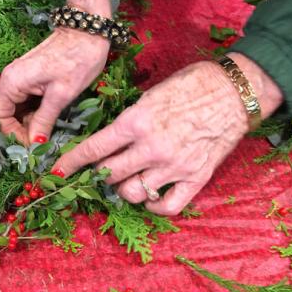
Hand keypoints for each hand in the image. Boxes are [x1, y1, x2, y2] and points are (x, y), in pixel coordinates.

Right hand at [0, 0, 111, 143]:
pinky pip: (25, 99)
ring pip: (16, 107)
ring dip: (28, 122)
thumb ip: (44, 120)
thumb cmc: (77, 60)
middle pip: (5, 112)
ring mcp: (20, 76)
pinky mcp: (30, 75)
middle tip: (40, 143)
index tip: (31, 145)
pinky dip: (34, 112)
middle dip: (20, 129)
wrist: (88, 30)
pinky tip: (48, 120)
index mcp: (13, 82)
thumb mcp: (61, 95)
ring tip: (46, 134)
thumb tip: (34, 145)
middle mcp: (11, 79)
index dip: (12, 133)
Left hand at [52, 53, 283, 214]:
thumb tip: (108, 141)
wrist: (235, 90)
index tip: (57, 171)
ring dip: (124, 188)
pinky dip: (154, 205)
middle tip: (98, 171)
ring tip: (127, 178)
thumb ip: (128, 121)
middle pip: (109, 175)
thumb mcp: (149, 95)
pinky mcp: (196, 178)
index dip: (71, 163)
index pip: (94, 149)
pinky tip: (150, 195)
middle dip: (97, 175)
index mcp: (135, 122)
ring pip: (133, 193)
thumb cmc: (190, 85)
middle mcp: (151, 148)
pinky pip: (167, 205)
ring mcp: (174, 166)